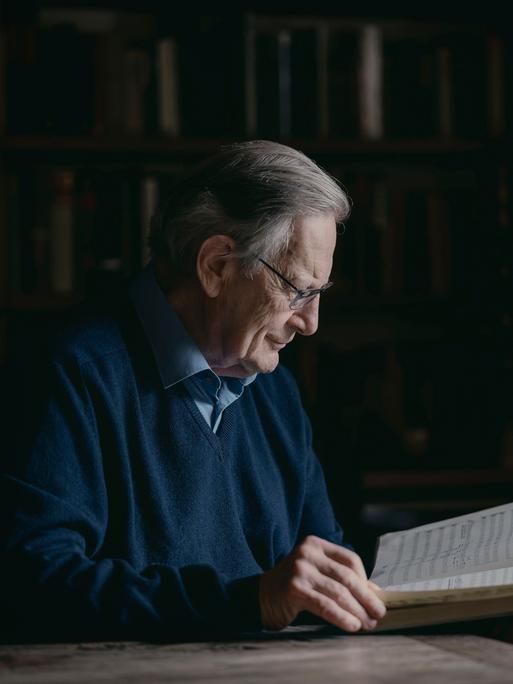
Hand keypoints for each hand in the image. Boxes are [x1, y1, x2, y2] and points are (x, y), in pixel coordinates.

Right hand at [259, 535, 385, 631]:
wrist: (261, 597)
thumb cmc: (295, 586)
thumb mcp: (318, 576)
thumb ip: (342, 580)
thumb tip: (375, 592)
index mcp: (315, 544)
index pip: (350, 559)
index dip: (365, 580)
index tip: (374, 598)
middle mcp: (307, 553)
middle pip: (347, 576)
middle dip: (366, 598)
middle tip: (378, 614)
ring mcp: (299, 570)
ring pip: (338, 592)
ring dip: (357, 611)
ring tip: (367, 624)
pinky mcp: (294, 589)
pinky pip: (325, 605)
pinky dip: (341, 617)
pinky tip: (352, 626)